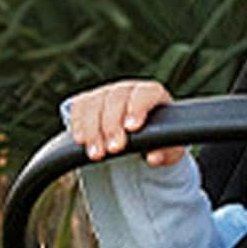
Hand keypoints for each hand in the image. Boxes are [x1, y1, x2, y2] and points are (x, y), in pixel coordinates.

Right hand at [67, 79, 182, 165]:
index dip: (137, 108)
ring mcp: (106, 93)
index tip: (132, 128)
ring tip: (96, 153)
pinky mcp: (88, 102)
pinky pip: (79, 108)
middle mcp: (127, 89)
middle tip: (113, 149)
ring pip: (95, 104)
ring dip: (93, 130)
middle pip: (117, 99)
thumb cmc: (158, 141)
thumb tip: (154, 157)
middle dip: (113, 125)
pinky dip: (78, 124)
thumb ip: (166, 153)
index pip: (145, 93)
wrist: (138, 138)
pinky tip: (81, 140)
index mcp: (152, 94)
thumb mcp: (168, 150)